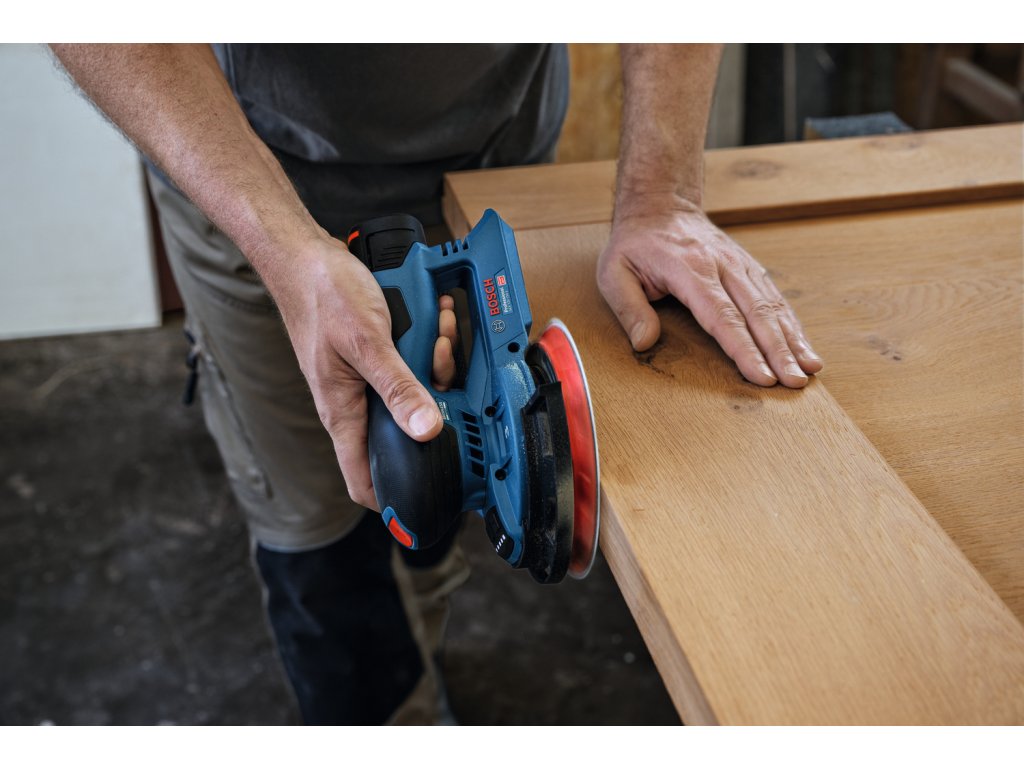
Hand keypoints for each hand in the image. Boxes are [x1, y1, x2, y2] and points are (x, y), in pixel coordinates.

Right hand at [272, 235, 449, 509]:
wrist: (304, 256)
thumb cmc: (321, 296)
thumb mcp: (367, 342)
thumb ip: (398, 388)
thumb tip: (427, 431)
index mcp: (343, 412)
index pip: (361, 479)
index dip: (392, 501)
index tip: (424, 509)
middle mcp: (354, 403)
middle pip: (406, 430)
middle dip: (435, 406)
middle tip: (441, 369)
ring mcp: (366, 380)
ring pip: (415, 393)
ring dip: (435, 364)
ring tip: (436, 331)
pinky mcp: (376, 358)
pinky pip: (413, 364)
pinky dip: (428, 343)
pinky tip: (432, 318)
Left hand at [597, 198, 822, 387]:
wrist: (660, 205)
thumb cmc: (635, 245)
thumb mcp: (614, 273)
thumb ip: (628, 308)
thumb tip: (644, 342)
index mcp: (689, 269)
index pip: (721, 316)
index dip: (743, 349)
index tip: (762, 376)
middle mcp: (721, 265)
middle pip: (756, 313)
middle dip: (778, 351)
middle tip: (795, 382)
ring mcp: (739, 264)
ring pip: (772, 304)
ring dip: (793, 338)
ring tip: (810, 368)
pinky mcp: (748, 267)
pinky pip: (774, 296)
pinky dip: (792, 323)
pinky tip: (804, 346)